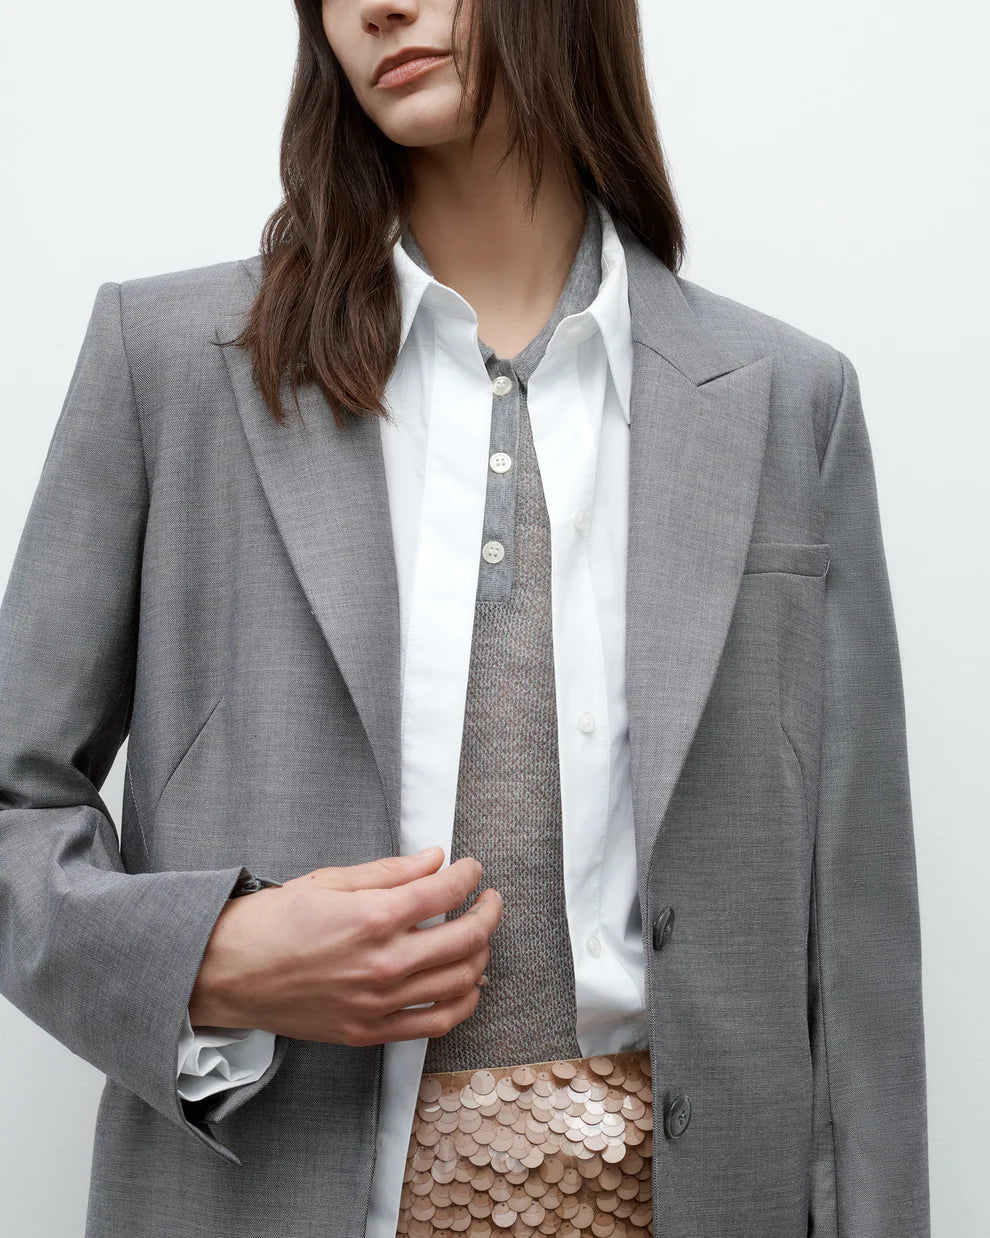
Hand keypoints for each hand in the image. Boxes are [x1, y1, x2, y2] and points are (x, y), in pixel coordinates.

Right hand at [187, 849, 501, 1046]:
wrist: (225, 973)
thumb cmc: (272, 921)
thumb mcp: (330, 880)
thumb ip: (391, 871)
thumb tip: (436, 859)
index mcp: (372, 917)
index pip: (445, 893)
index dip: (468, 876)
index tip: (472, 869)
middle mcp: (383, 963)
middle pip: (465, 938)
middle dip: (488, 913)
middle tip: (489, 900)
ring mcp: (379, 1003)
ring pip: (459, 982)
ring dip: (481, 955)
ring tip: (479, 937)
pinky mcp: (369, 1031)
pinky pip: (436, 1023)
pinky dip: (463, 1002)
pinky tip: (468, 984)